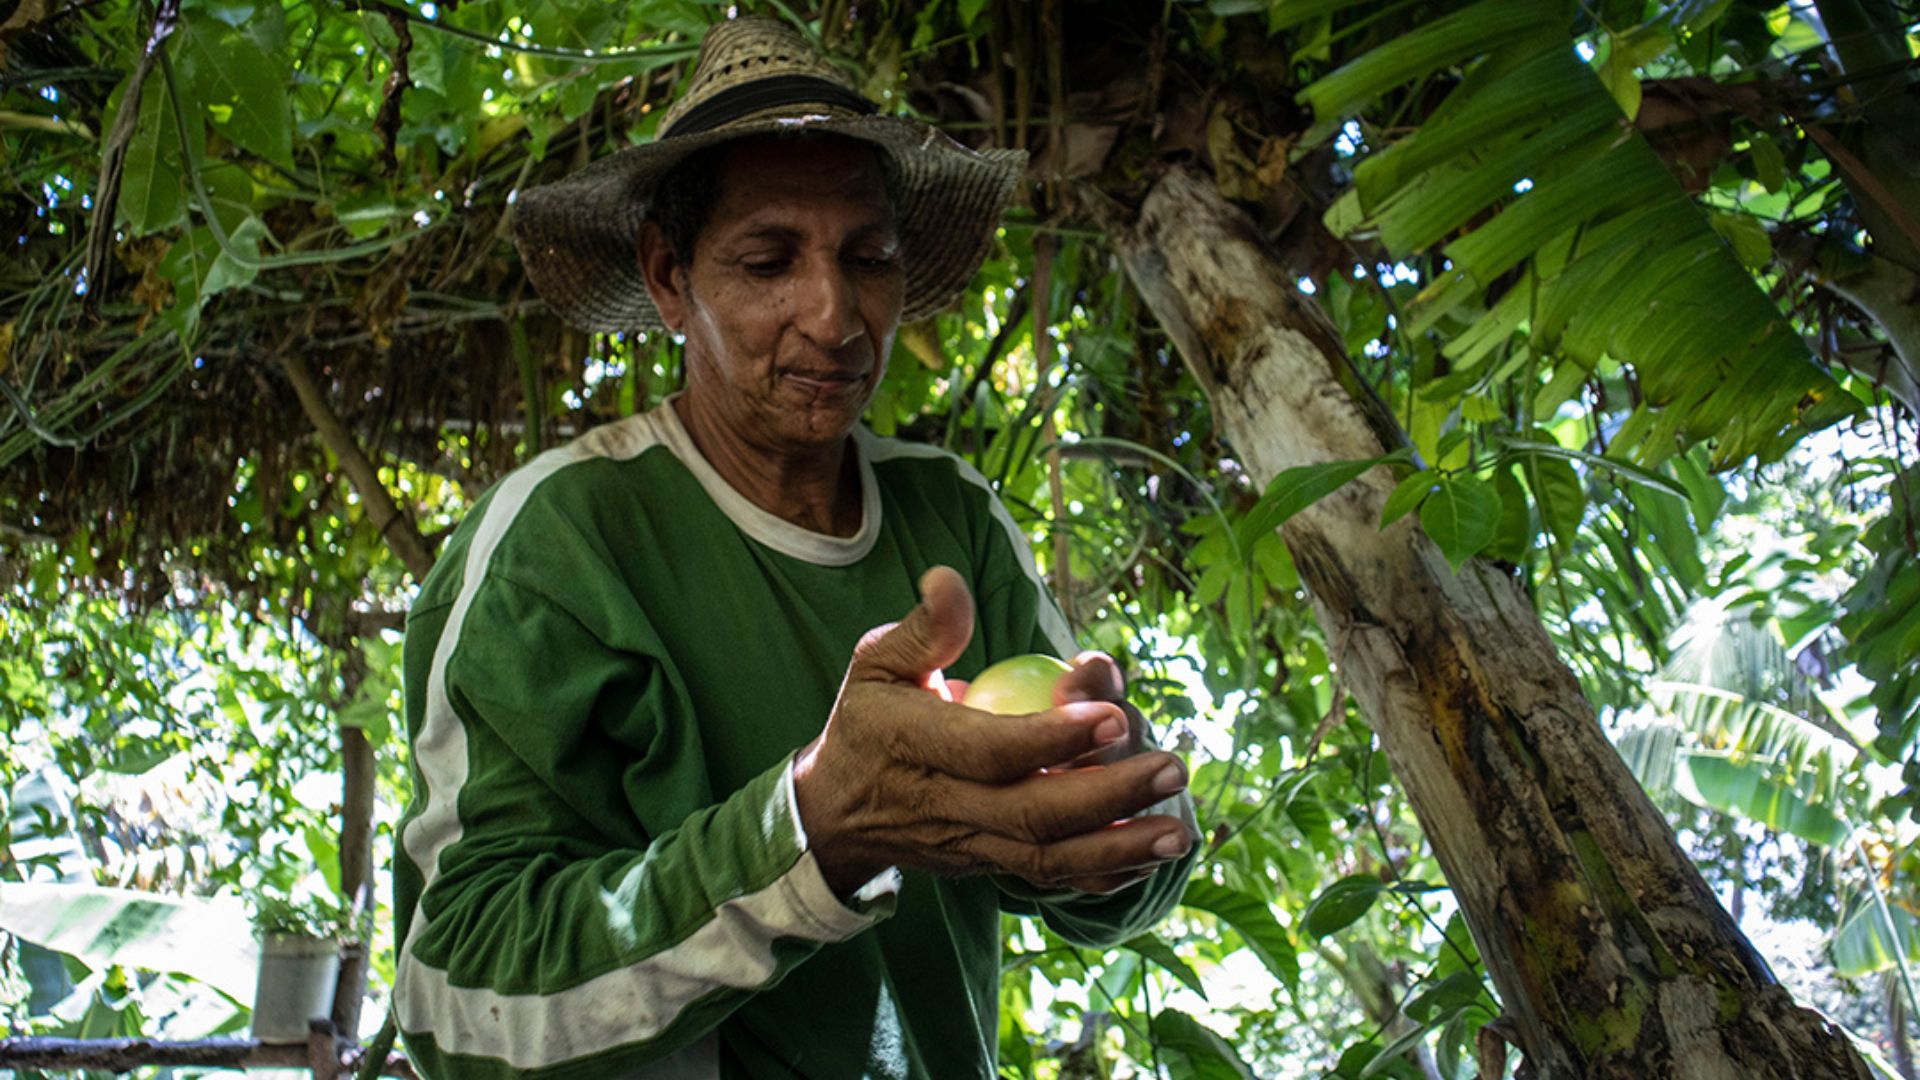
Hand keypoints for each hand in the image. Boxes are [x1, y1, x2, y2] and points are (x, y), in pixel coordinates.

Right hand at [792, 567, 1192, 896]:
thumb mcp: (878, 664)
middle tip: (1173, 766)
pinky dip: (1103, 876)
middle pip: (1035, 813)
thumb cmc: (869, 722)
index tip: (1112, 716)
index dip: (1053, 739)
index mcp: (919, 747)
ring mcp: (973, 843)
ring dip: (1120, 847)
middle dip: (1109, 795)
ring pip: (1049, 858)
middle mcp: (948, 805)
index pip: (991, 751)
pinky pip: (1049, 880)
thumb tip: (950, 578)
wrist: (837, 813)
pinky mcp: (990, 866)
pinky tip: (1152, 857)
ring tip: (1179, 829)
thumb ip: (923, 628)